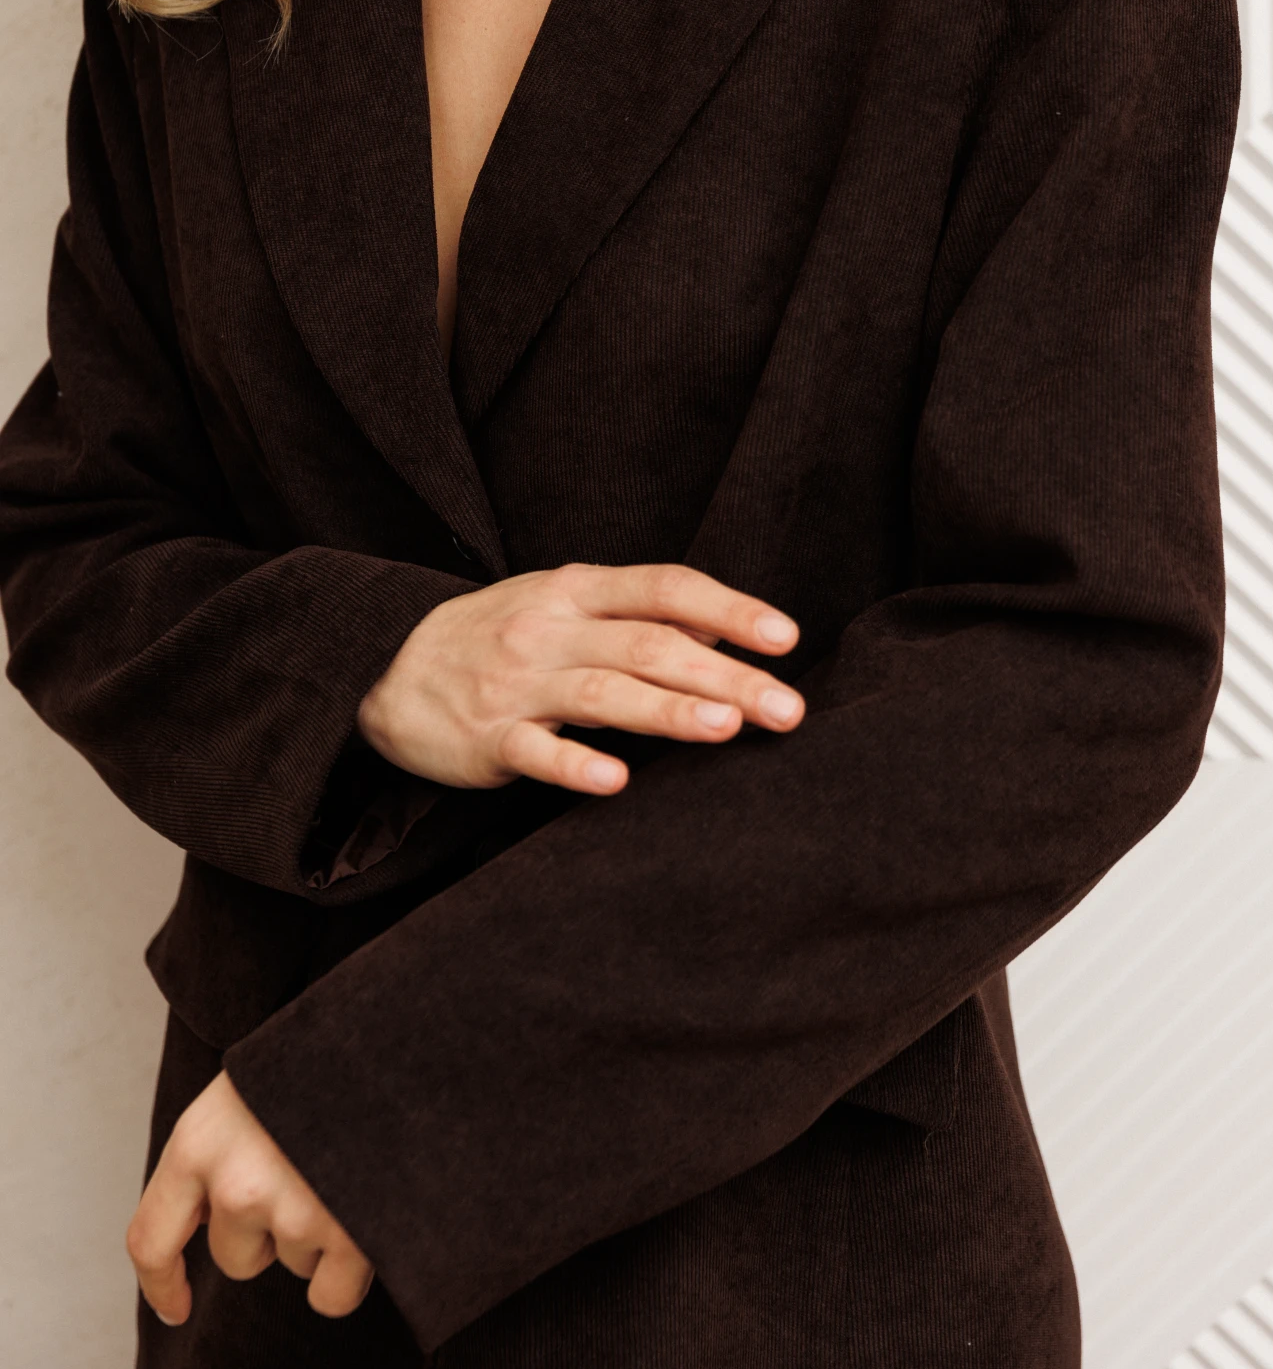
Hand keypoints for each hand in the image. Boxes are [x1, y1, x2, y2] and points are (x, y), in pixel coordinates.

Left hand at [127, 1071, 372, 1325]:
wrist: (396, 1038)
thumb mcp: (248, 1087)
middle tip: (309, 1169)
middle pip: (236, 1259)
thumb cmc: (321, 1058)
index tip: (177, 1309)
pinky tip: (365, 1221)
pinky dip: (350, 1273)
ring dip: (318, 1234)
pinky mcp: (348, 1233)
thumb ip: (218, 1153)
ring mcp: (292, 1210)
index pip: (151, 1240)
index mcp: (198, 1142)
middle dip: (269, 1233)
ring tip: (346, 1166)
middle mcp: (235, 1184)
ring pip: (293, 1264)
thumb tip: (210, 1220)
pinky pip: (332, 1295)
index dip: (162, 1284)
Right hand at [358, 560, 803, 797]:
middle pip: (649, 645)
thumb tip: (730, 627)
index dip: (729, 608)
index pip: (664, 587)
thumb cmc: (503, 636)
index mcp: (577, 588)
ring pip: (602, 695)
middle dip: (726, 674)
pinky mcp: (485, 737)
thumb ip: (642, 614)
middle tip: (787, 709)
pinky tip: (615, 781)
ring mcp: (516, 682)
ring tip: (726, 727)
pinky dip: (574, 764)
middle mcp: (550, 628)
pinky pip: (534, 751)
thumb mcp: (567, 604)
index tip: (785, 637)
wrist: (388, 667)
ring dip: (667, 711)